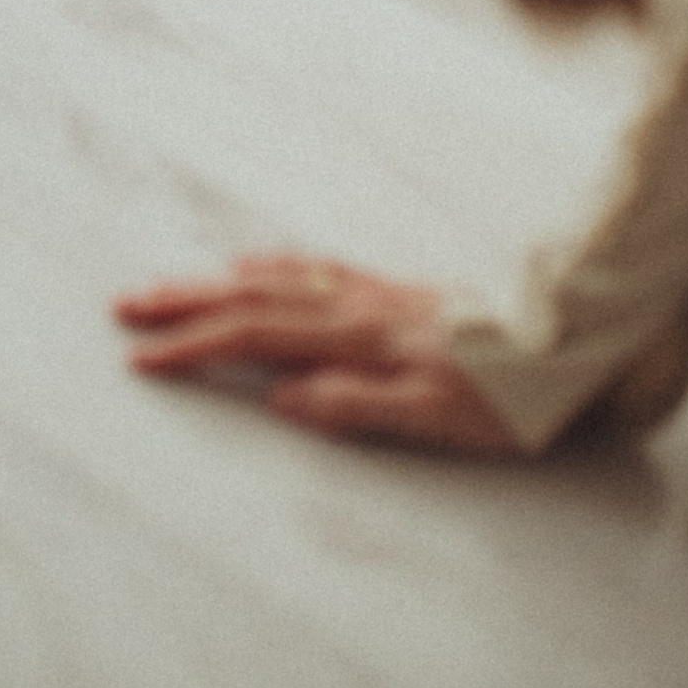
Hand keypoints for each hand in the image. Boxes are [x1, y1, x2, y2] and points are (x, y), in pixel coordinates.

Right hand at [114, 254, 519, 454]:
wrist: (563, 350)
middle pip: (248, 300)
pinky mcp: (388, 288)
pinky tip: (252, 266)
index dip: (193, 348)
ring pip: (271, 279)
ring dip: (212, 283)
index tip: (141, 358)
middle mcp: (351, 306)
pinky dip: (268, 266)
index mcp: (353, 340)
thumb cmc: (504, 401)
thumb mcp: (436, 420)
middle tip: (124, 307)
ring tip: (167, 286)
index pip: (253, 340)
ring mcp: (368, 292)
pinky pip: (309, 267)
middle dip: (181, 305)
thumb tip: (280, 398)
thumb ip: (355, 406)